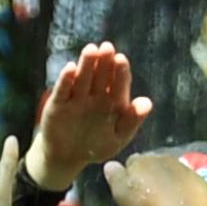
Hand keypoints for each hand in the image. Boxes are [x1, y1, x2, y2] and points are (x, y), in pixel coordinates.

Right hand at [31, 41, 150, 184]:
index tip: (121, 60)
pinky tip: (70, 68)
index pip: (119, 83)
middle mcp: (95, 95)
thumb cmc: (97, 146)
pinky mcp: (58, 103)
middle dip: (104, 62)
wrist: (67, 157)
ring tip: (91, 50)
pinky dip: (65, 79)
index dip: (120, 71)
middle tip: (107, 47)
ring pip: (83, 78)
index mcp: (113, 101)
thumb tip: (148, 103)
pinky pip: (63, 90)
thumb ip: (132, 121)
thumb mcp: (118, 138)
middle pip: (101, 75)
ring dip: (86, 64)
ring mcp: (76, 97)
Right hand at [101, 148, 206, 205]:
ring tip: (164, 199)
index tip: (129, 186)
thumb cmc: (146, 204)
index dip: (130, 173)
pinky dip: (183, 190)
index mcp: (142, 159)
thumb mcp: (121, 192)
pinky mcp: (199, 182)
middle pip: (154, 164)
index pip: (132, 161)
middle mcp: (164, 158)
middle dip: (151, 174)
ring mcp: (184, 169)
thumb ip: (114, 176)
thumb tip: (110, 164)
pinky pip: (187, 183)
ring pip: (172, 172)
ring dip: (168, 181)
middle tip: (147, 193)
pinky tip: (181, 203)